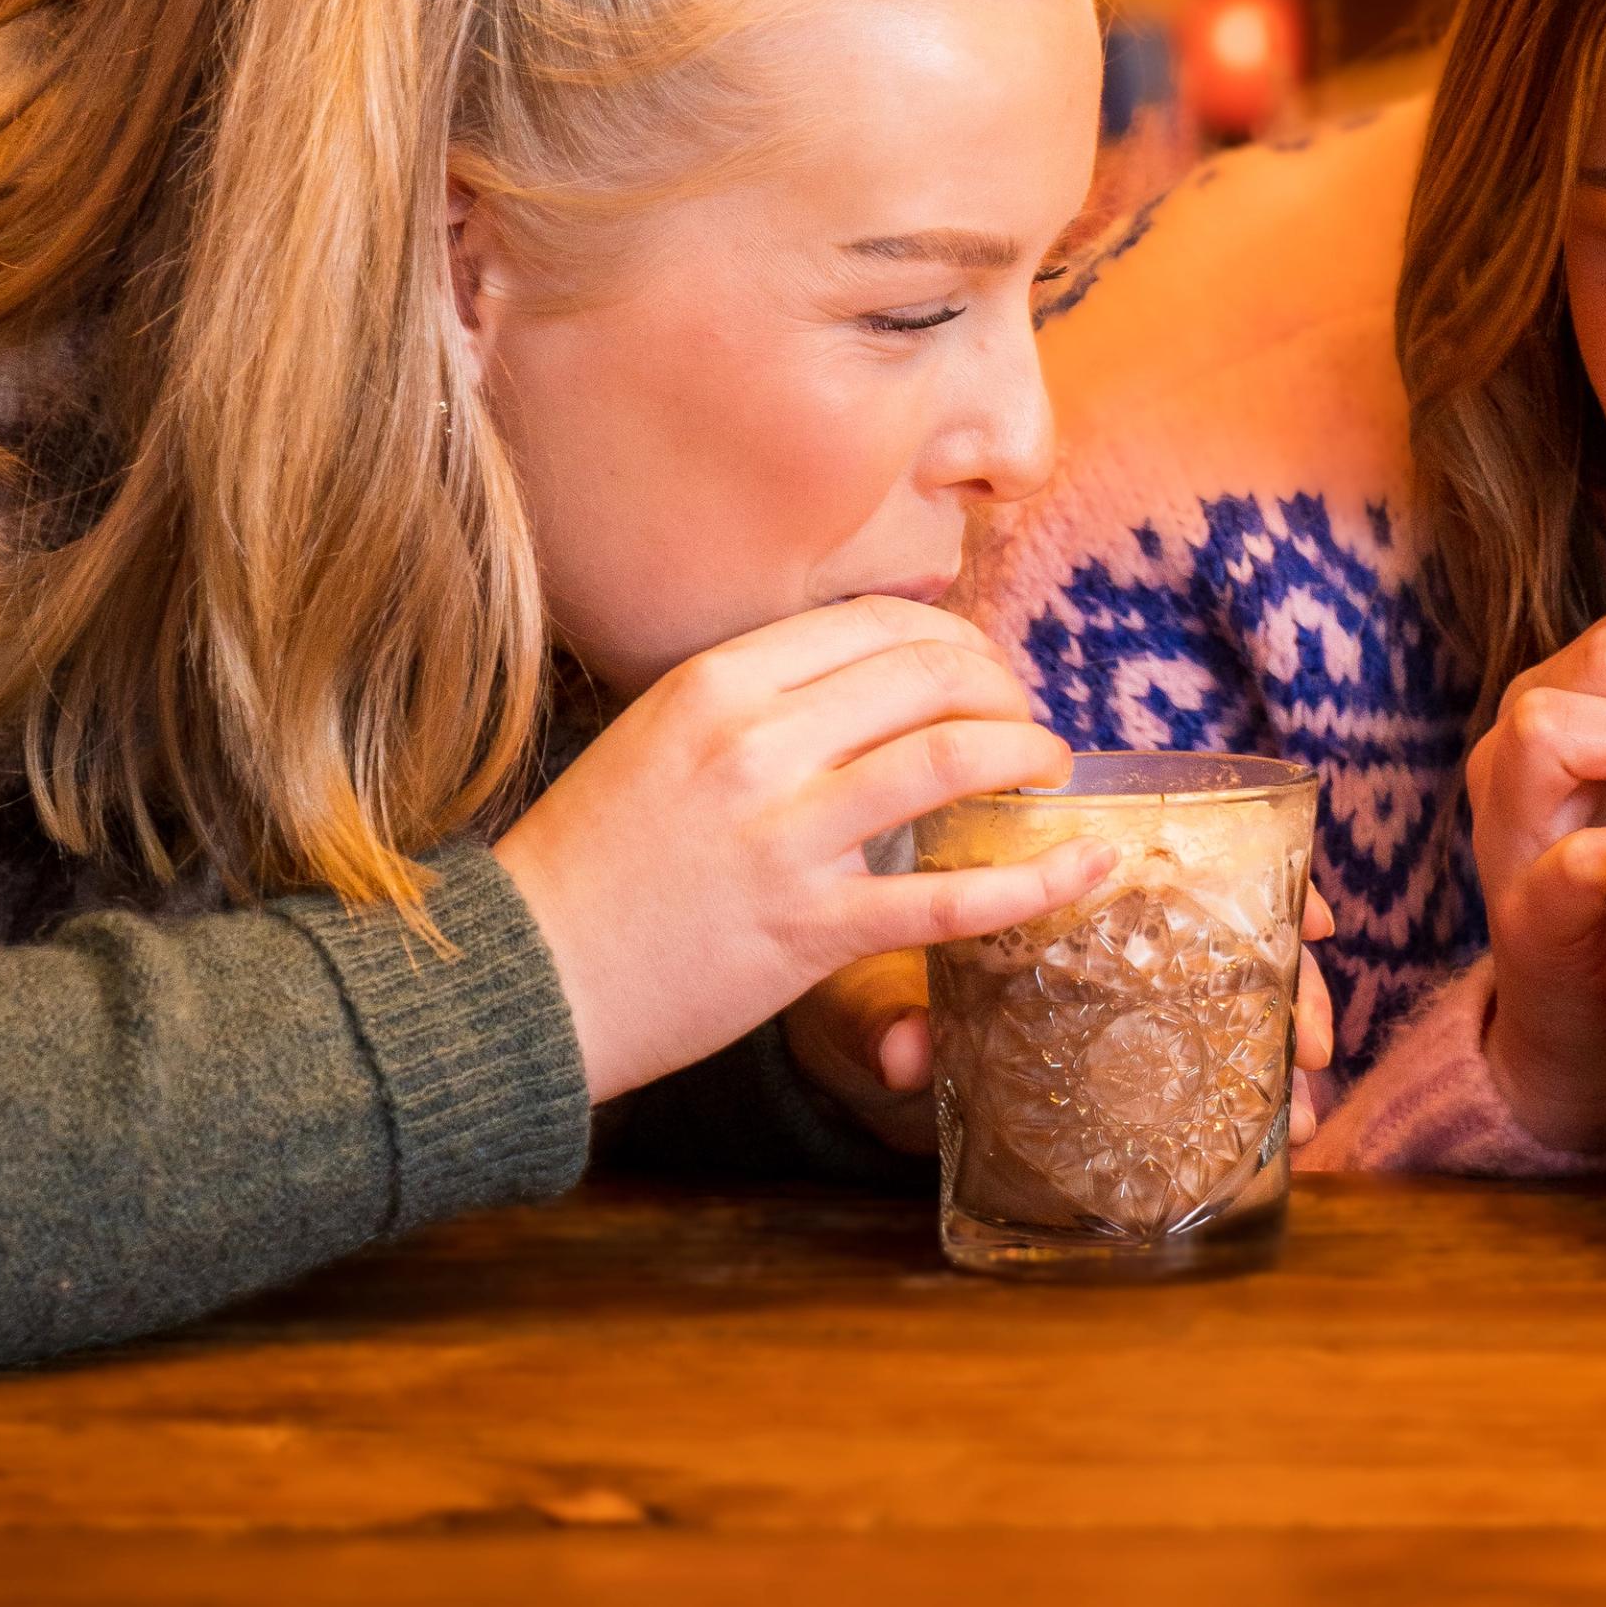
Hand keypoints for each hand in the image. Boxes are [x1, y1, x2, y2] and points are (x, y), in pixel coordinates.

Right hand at [495, 594, 1106, 1108]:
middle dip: (1002, 689)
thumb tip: (869, 672)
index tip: (980, 670)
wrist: (519, 983)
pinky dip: (1038, 881)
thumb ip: (758, 699)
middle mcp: (755, 743)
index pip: (876, 623)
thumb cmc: (591, 861)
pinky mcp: (808, 929)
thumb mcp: (658, 737)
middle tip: (1026, 720)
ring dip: (1025, 755)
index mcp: (716, 682)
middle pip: (929, 675)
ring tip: (1049, 769)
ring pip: (950, 758)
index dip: (953, 640)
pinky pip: (950, 897)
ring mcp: (784, 836)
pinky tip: (1086, 867)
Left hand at [787, 887, 1341, 1156]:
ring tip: (1303, 1113)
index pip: (1193, 855)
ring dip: (1274, 1045)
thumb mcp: (861, 981)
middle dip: (1289, 985)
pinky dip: (1237, 1083)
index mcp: (1065, 867)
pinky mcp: (1100, 1045)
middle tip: (1316, 1042)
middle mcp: (1104, 923)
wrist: (820, 998)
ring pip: (1224, 994)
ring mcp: (1110, 984)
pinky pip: (1187, 1051)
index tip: (1317, 922)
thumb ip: (885, 1011)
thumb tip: (902, 1054)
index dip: (1270, 883)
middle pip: (1231, 933)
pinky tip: (1276, 1130)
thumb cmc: (848, 962)